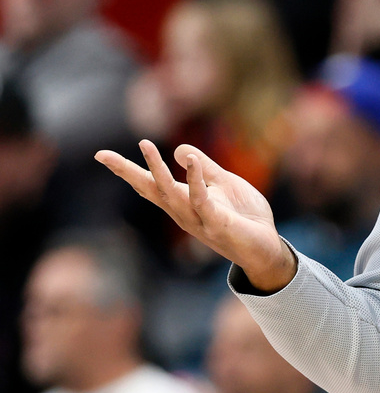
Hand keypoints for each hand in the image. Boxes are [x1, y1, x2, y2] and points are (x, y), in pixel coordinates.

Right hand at [95, 140, 296, 291]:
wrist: (266, 247)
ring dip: (158, 169)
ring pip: (171, 194)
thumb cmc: (244, 217)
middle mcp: (184, 213)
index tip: (100, 155)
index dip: (127, 170)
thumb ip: (204, 168)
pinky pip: (202, 200)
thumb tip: (179, 149)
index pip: (150, 185)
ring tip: (145, 145)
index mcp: (183, 203)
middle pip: (151, 190)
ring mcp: (199, 220)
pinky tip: (190, 159)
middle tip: (103, 155)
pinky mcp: (218, 224)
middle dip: (128, 172)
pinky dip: (195, 180)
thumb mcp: (223, 184)